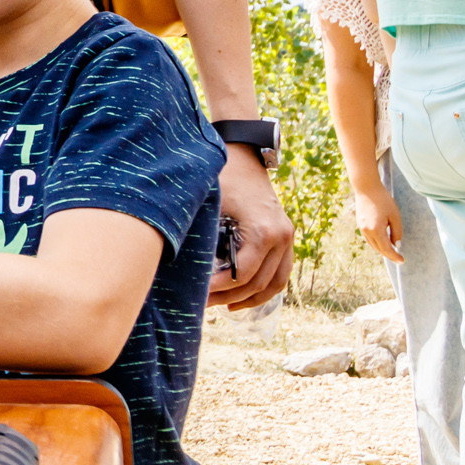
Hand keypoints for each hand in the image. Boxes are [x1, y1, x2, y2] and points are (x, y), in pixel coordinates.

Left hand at [208, 149, 295, 309]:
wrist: (244, 157)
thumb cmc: (222, 178)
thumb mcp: (209, 204)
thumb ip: (202, 234)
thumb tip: (176, 264)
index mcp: (262, 231)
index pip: (242, 274)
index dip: (217, 288)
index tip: (196, 293)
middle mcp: (281, 237)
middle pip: (257, 283)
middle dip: (228, 297)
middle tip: (202, 303)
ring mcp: (288, 238)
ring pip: (275, 284)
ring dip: (248, 300)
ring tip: (221, 307)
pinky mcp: (287, 238)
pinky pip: (281, 274)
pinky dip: (265, 290)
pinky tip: (242, 300)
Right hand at [350, 183, 402, 263]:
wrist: (366, 188)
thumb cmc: (383, 200)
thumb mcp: (395, 216)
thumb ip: (397, 232)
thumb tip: (396, 244)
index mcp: (376, 230)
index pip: (387, 249)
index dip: (395, 256)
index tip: (403, 261)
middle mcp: (366, 231)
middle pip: (379, 249)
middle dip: (389, 254)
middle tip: (399, 258)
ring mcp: (361, 228)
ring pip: (373, 244)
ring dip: (382, 249)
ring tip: (392, 251)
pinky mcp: (360, 224)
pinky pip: (369, 238)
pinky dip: (377, 243)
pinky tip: (383, 241)